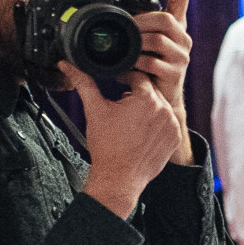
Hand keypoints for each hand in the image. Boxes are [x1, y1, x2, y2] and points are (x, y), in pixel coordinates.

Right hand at [75, 68, 187, 218]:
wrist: (118, 178)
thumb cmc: (107, 147)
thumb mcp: (94, 110)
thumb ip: (84, 83)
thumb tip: (68, 66)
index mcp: (147, 99)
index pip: (138, 76)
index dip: (125, 77)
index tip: (117, 82)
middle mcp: (165, 110)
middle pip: (150, 90)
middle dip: (136, 93)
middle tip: (121, 103)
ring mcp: (172, 125)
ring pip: (160, 105)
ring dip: (147, 108)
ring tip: (130, 119)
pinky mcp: (175, 138)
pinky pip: (167, 122)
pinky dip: (156, 123)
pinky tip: (141, 131)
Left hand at [133, 0, 194, 162]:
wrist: (158, 98)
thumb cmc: (147, 65)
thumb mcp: (140, 36)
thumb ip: (131, 13)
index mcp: (175, 24)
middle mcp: (182, 38)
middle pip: (166, 18)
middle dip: (142, 22)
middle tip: (126, 29)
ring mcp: (181, 56)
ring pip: (159, 39)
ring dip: (137, 43)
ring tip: (125, 49)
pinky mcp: (175, 73)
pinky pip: (152, 62)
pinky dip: (135, 63)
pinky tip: (126, 68)